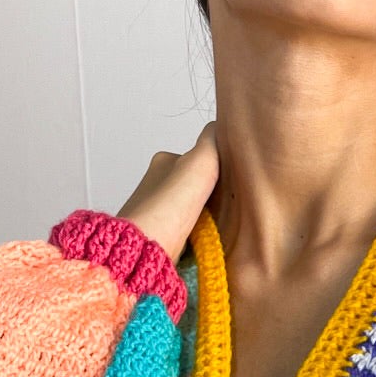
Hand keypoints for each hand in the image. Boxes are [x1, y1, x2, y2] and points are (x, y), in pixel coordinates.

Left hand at [113, 120, 219, 264]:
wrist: (142, 251)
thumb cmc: (167, 209)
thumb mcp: (198, 163)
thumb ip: (211, 142)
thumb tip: (220, 125)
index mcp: (163, 163)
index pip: (197, 158)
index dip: (218, 168)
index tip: (233, 180)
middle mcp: (155, 186)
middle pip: (194, 186)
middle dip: (211, 195)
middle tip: (231, 206)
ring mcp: (156, 214)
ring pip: (190, 211)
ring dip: (205, 218)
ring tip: (221, 226)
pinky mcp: (157, 240)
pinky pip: (184, 234)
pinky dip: (197, 237)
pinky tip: (207, 243)